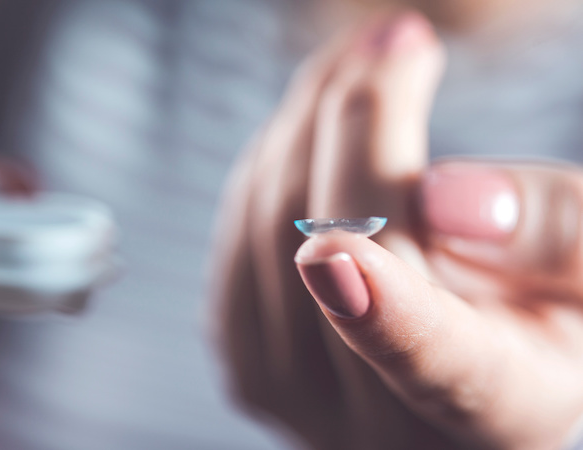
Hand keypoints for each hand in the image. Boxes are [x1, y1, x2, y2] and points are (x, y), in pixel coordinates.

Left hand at [211, 12, 582, 449]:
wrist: (465, 360)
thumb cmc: (544, 308)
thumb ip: (558, 235)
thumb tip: (447, 196)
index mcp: (493, 410)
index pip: (438, 368)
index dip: (385, 312)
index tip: (337, 253)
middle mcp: (376, 426)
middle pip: (334, 250)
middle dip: (358, 118)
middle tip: (399, 36)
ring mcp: (293, 394)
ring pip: (267, 227)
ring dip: (311, 120)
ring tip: (364, 60)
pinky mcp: (243, 353)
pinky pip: (238, 230)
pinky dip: (275, 154)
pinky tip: (317, 122)